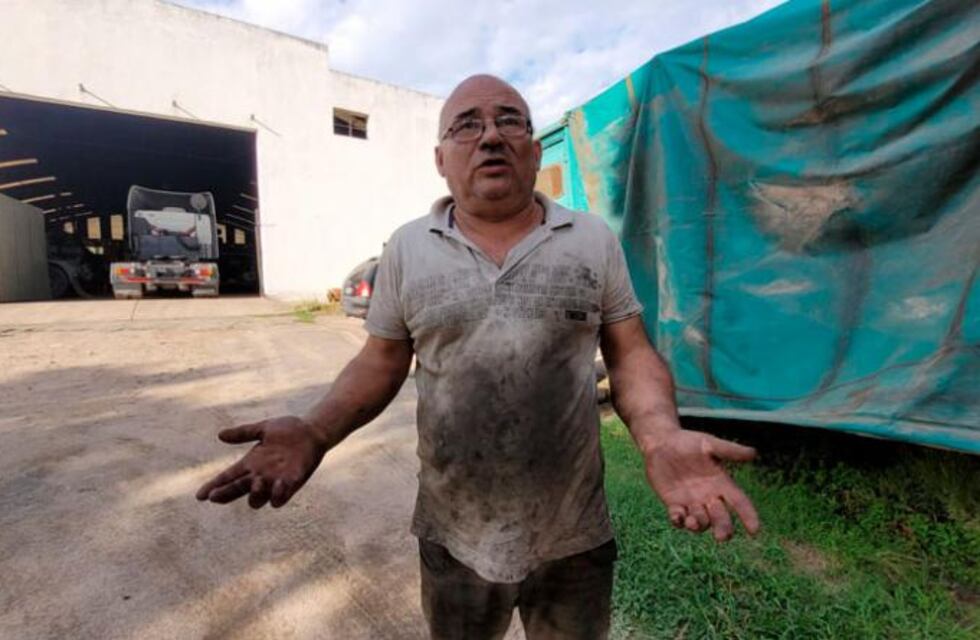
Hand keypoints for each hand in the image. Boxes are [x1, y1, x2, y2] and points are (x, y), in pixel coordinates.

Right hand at [195, 416, 326, 508]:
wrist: (312, 431)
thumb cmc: (288, 430)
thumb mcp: (263, 429)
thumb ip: (243, 433)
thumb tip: (220, 435)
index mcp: (251, 463)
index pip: (227, 478)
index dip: (214, 486)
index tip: (200, 496)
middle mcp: (259, 475)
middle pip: (237, 490)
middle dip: (226, 494)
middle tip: (215, 497)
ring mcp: (275, 482)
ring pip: (257, 499)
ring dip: (254, 495)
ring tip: (256, 482)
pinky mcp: (292, 484)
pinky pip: (280, 498)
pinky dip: (277, 495)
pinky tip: (277, 485)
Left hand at [644, 429, 758, 540]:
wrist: (661, 442)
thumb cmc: (688, 441)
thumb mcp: (709, 444)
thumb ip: (730, 450)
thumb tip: (754, 453)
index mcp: (721, 483)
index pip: (740, 502)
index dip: (748, 516)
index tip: (754, 531)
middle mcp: (709, 497)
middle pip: (721, 519)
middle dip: (723, 529)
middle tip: (721, 536)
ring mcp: (691, 502)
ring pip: (700, 523)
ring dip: (699, 525)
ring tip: (693, 521)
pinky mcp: (673, 504)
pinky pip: (678, 519)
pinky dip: (678, 521)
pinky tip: (677, 516)